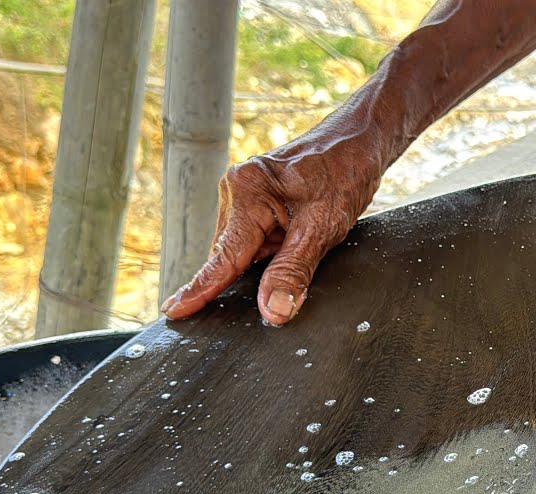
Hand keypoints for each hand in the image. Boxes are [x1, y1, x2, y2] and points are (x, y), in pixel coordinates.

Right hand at [160, 134, 383, 324]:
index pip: (222, 257)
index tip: (174, 311)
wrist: (360, 140)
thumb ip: (293, 272)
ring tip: (302, 242)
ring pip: (242, 247)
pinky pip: (253, 235)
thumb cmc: (345, 173)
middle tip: (284, 278)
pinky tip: (294, 239)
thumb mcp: (322, 229)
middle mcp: (236, 187)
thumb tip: (272, 310)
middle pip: (230, 255)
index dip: (200, 289)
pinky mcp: (255, 194)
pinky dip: (270, 248)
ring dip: (264, 260)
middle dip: (250, 275)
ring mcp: (243, 190)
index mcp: (247, 192)